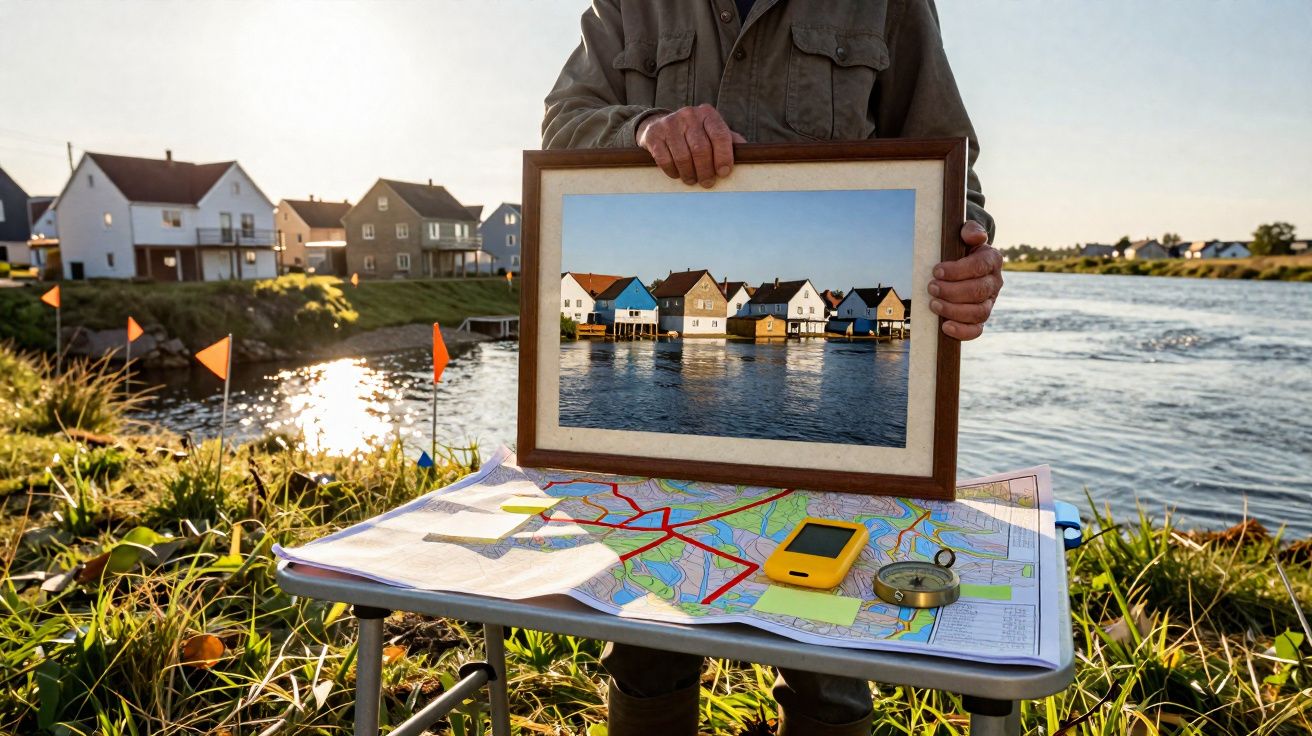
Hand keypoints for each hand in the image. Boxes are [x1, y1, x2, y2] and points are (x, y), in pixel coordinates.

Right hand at [637, 104, 746, 187]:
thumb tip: (750, 155)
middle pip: (701, 149)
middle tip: (708, 182)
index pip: (720, 135)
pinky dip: (673, 172)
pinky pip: (665, 160)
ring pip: (683, 156)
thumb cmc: (695, 134)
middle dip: (706, 170)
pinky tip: (678, 174)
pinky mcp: (654, 134)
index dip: (724, 157)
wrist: (660, 125)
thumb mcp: (713, 133)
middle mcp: (689, 114)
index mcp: (708, 113)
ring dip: (689, 174)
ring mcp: (670, 123)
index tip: (724, 173)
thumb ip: (730, 142)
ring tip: (693, 180)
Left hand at [929, 220, 1001, 340]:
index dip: (957, 270)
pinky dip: (962, 332)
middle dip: (952, 291)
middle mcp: (994, 282)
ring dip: (953, 310)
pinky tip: (945, 327)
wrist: (964, 261)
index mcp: (992, 260)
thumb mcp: (965, 234)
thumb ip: (970, 231)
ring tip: (933, 304)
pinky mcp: (980, 318)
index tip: (936, 271)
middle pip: (978, 291)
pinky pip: (976, 330)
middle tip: (931, 287)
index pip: (979, 266)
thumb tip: (975, 237)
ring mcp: (989, 302)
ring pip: (978, 312)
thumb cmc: (962, 247)